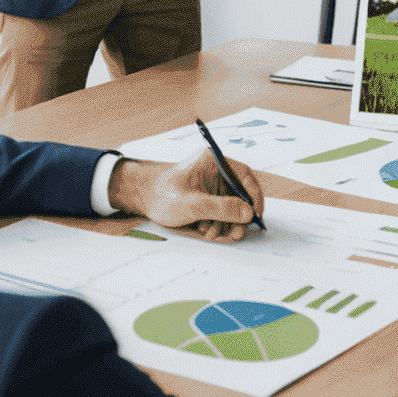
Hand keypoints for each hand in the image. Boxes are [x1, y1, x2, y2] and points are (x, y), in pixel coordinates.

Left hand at [108, 149, 264, 242]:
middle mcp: (215, 172)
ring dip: (226, 223)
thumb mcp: (192, 204)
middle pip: (239, 193)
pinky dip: (216, 224)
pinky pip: (220, 212)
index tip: (256, 213)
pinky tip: (206, 231)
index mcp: (214, 162)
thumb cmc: (162, 195)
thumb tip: (248, 213)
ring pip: (230, 206)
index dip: (254, 194)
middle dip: (238, 215)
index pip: (243, 174)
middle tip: (237, 233)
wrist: (141, 200)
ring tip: (214, 235)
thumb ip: (221, 208)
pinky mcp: (206, 198)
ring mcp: (211, 186)